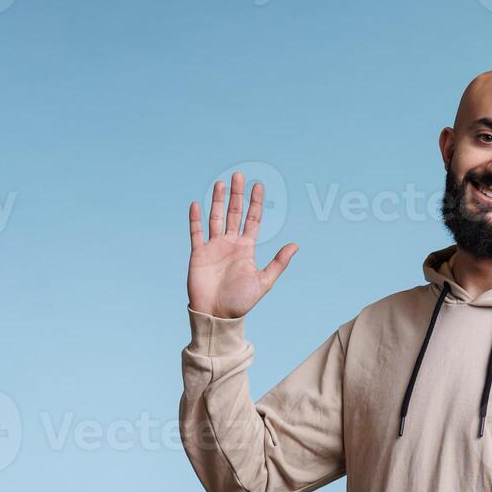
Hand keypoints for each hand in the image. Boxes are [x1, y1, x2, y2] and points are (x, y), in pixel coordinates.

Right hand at [187, 170, 297, 318]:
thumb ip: (278, 263)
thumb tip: (296, 245)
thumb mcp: (263, 282)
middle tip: (239, 175)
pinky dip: (195, 219)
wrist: (218, 315)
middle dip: (236, 195)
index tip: (258, 185)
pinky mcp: (198, 254)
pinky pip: (196, 233)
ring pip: (215, 218)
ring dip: (217, 201)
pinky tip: (196, 205)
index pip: (252, 219)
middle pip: (234, 213)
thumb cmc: (241, 302)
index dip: (255, 202)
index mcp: (246, 248)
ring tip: (220, 184)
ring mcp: (213, 247)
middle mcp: (230, 244)